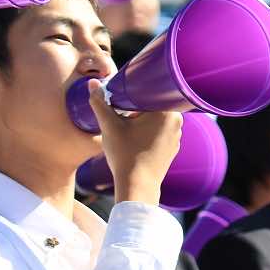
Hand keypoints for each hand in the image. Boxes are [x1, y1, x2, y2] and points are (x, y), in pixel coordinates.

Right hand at [87, 79, 181, 204]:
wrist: (137, 187)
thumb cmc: (125, 155)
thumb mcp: (109, 126)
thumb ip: (100, 103)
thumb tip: (92, 83)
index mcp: (166, 110)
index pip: (151, 89)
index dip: (134, 90)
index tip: (121, 95)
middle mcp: (177, 121)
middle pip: (154, 103)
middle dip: (137, 105)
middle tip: (121, 111)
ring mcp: (177, 135)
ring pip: (157, 117)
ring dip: (143, 118)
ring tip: (128, 125)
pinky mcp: (172, 148)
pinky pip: (160, 131)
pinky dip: (149, 131)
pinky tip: (136, 138)